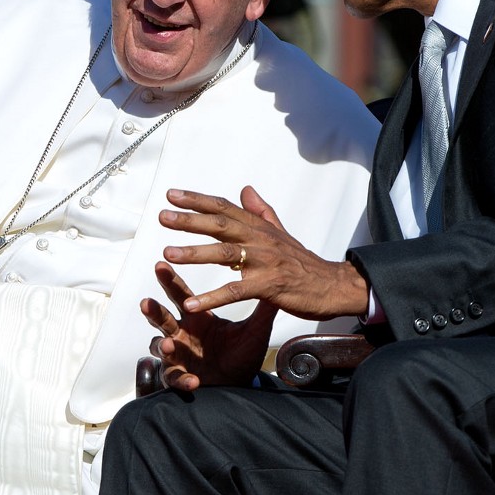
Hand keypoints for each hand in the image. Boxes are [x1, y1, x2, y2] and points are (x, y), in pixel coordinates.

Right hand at [141, 262, 278, 391]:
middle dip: (153, 310)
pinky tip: (193, 380)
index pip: (181, 294)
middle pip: (162, 317)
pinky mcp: (179, 374)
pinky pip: (175, 377)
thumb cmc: (243, 354)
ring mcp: (178, 354)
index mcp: (198, 317)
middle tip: (146, 302)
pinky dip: (182, 379)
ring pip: (160, 346)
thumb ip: (263, 309)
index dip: (170, 280)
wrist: (242, 382)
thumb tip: (277, 281)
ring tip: (168, 344)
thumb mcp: (255, 330)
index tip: (160, 264)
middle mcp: (182, 332)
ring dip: (162, 345)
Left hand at [162, 186, 370, 320]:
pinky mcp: (269, 286)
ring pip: (225, 254)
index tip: (172, 195)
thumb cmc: (303, 263)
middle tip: (162, 217)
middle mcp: (261, 240)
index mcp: (260, 228)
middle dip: (190, 220)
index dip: (198, 200)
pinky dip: (212, 297)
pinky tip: (192, 304)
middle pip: (221, 225)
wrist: (332, 286)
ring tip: (167, 254)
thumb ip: (261, 212)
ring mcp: (265, 262)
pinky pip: (236, 291)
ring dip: (195, 254)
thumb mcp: (281, 233)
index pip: (225, 208)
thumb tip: (246, 189)